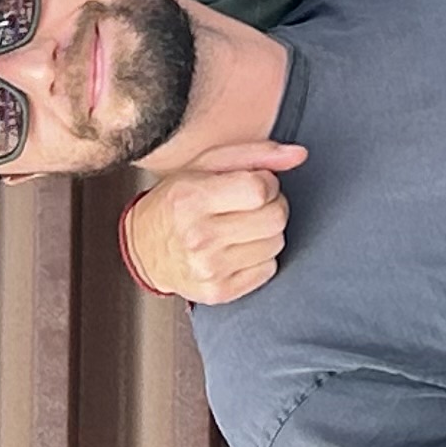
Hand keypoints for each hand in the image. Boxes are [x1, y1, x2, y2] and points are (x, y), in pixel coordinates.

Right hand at [119, 139, 305, 302]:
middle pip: (275, 218)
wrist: (145, 248)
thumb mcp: (207, 164)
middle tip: (252, 205)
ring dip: (267, 232)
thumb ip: (257, 154)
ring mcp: (209, 269)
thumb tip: (300, 154)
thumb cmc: (179, 199)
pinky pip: (269, 269)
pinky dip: (261, 257)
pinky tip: (238, 248)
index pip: (261, 188)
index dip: (267, 182)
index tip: (255, 183)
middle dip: (273, 205)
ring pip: (276, 243)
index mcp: (191, 199)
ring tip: (242, 226)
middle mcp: (199, 237)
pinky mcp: (219, 292)